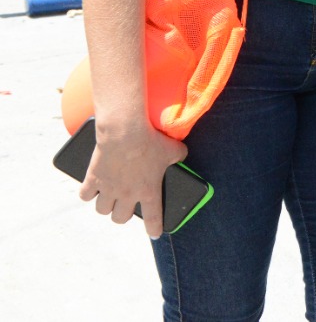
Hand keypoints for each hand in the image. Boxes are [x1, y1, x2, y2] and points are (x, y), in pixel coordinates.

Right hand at [81, 119, 186, 237]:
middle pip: (120, 218)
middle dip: (123, 214)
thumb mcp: (174, 149)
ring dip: (106, 205)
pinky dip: (87, 193)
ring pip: (102, 210)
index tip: (155, 234)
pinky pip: (85, 195)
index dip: (154, 228)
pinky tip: (92, 189)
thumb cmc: (151, 140)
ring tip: (109, 197)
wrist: (125, 132)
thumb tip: (181, 156)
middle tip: (126, 205)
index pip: (153, 217)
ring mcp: (108, 188)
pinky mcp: (93, 179)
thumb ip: (179, 156)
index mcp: (148, 191)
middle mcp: (127, 194)